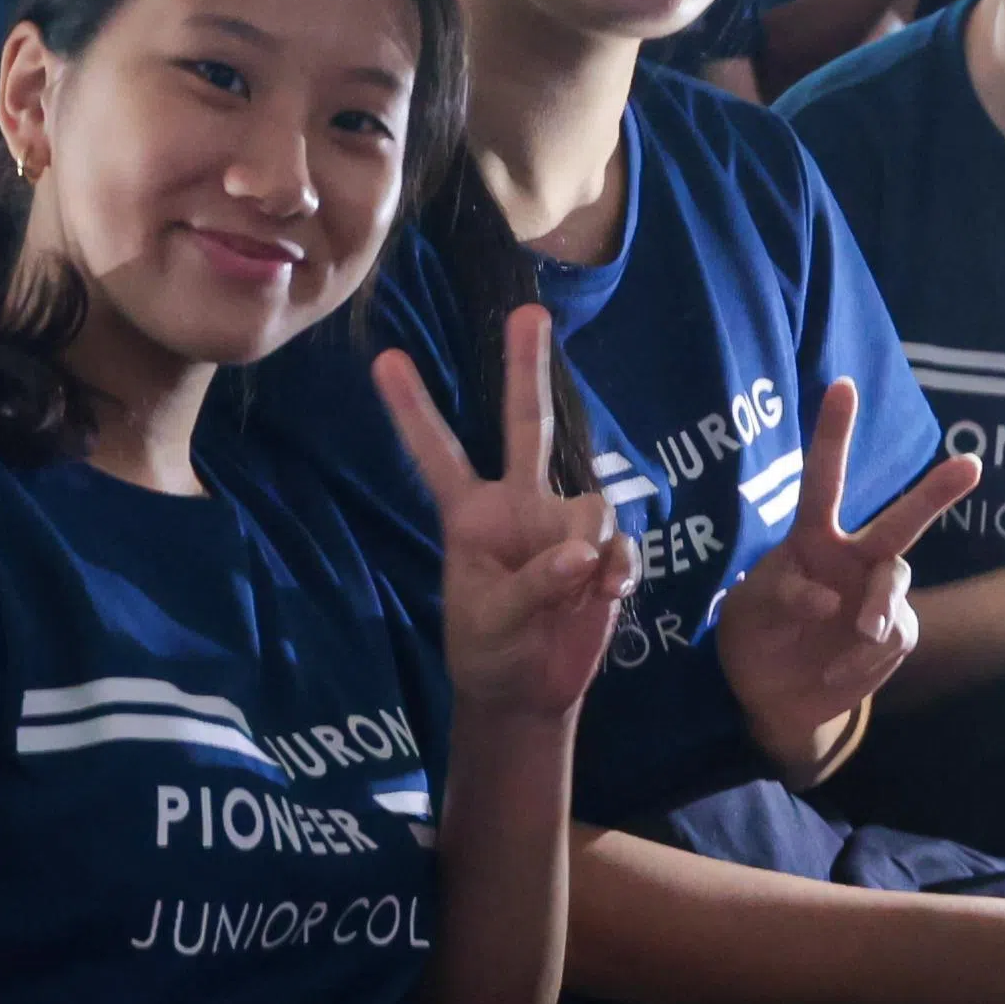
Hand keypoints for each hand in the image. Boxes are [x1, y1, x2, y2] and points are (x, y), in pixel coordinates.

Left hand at [373, 311, 635, 736]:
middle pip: (528, 425)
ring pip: (592, 501)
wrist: (531, 692)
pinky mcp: (603, 553)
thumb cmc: (490, 650)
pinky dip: (618, 569)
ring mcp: (563, 525)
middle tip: (529, 310)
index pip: (437, 454)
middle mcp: (520, 505)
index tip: (383, 358)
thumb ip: (535, 585)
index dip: (413, 408)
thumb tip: (584, 550)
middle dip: (527, 368)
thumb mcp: (492, 622)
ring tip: (579, 590)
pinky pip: (621, 544)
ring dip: (591, 544)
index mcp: (473, 516)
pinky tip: (607, 595)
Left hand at [705, 385, 979, 771]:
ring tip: (863, 632)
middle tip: (972, 466)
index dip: (834, 433)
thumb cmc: (757, 636)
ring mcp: (877, 597)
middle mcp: (853, 558)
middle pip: (900, 521)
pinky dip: (864, 656)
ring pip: (897, 581)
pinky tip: (838, 669)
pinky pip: (893, 636)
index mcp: (811, 537)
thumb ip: (783, 597)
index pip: (825, 478)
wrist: (776, 698)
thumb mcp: (749, 612)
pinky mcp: (895, 636)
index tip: (843, 386)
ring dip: (881, 605)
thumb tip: (834, 599)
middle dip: (936, 492)